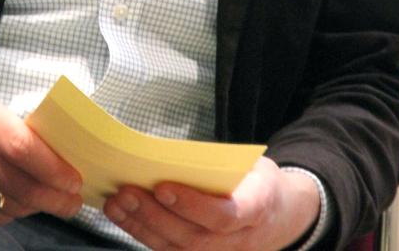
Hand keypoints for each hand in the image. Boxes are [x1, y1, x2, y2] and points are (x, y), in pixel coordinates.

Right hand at [0, 97, 82, 223]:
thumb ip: (19, 129)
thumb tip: (63, 151)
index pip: (21, 147)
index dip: (52, 166)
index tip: (74, 176)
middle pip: (21, 184)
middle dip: (55, 196)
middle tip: (75, 197)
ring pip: (12, 205)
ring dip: (42, 206)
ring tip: (62, 201)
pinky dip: (20, 212)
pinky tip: (32, 204)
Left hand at [103, 156, 319, 250]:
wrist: (282, 216)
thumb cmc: (258, 182)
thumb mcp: (251, 166)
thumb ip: (220, 165)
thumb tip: (171, 157)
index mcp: (257, 208)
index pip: (223, 215)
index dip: (191, 204)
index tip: (163, 187)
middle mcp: (239, 240)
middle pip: (192, 236)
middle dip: (154, 215)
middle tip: (126, 191)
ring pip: (178, 248)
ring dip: (142, 226)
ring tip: (116, 202)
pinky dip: (143, 233)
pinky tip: (123, 216)